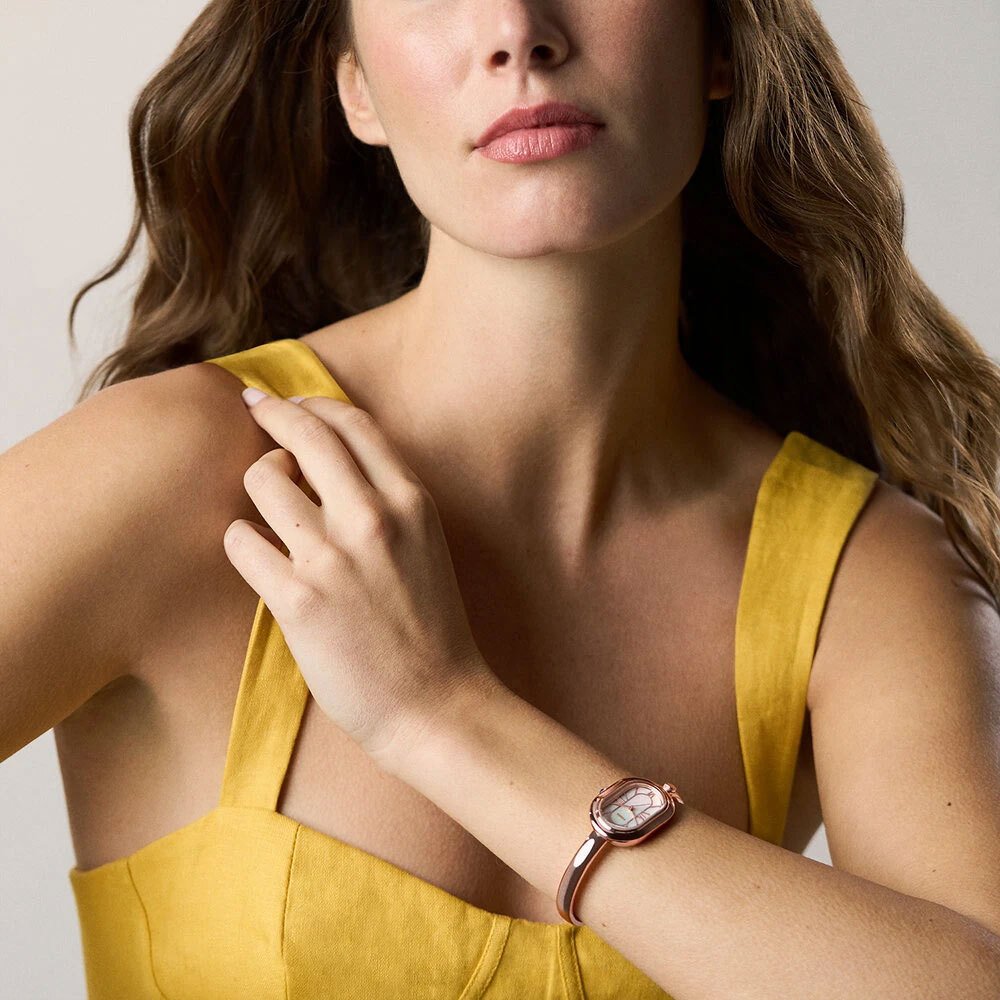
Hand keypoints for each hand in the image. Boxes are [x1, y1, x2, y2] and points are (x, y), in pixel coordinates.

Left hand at [223, 386, 500, 768]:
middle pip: (304, 435)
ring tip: (272, 516)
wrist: (434, 703)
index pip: (352, 424)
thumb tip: (326, 465)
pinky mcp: (297, 598)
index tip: (291, 401)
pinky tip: (260, 560)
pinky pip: (240, 541)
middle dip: (271, 412)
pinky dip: (243, 544)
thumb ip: (388, 501)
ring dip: (259, 488)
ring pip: (262, 481)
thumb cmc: (431, 628)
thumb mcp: (427, 545)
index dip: (313, 403)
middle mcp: (372, 518)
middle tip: (254, 407)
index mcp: (411, 502)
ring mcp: (332, 557)